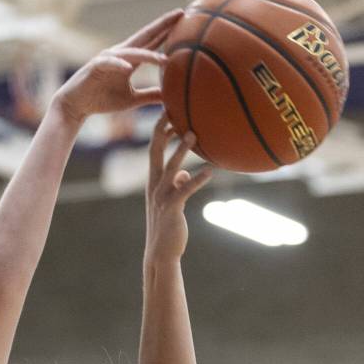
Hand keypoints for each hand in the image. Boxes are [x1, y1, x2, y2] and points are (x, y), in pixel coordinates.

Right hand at [54, 11, 181, 124]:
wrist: (77, 104)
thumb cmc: (103, 100)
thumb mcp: (132, 100)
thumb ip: (150, 95)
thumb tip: (170, 97)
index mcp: (131, 59)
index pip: (153, 41)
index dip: (168, 31)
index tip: (186, 20)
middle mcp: (122, 53)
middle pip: (146, 36)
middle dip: (163, 25)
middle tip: (181, 13)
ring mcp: (109, 58)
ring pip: (131, 52)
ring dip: (147, 54)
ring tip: (163, 59)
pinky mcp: (96, 66)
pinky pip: (109, 63)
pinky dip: (119, 65)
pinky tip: (128, 68)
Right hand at [146, 115, 212, 262]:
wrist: (161, 253)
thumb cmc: (168, 227)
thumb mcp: (172, 202)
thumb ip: (178, 185)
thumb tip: (186, 174)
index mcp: (154, 182)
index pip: (154, 151)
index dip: (160, 131)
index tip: (168, 113)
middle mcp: (154, 186)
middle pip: (156, 153)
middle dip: (163, 131)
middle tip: (171, 111)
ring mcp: (162, 197)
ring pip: (171, 168)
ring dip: (181, 150)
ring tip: (193, 134)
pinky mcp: (172, 209)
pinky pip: (185, 190)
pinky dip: (197, 180)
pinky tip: (210, 172)